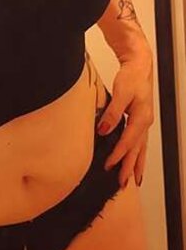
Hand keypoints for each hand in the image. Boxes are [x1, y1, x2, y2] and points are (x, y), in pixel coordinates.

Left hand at [97, 52, 153, 187]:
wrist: (140, 65)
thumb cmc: (131, 76)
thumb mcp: (120, 92)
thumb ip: (112, 113)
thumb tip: (103, 130)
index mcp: (141, 118)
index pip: (128, 142)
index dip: (118, 155)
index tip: (108, 166)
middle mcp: (145, 122)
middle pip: (137, 150)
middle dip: (130, 168)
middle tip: (122, 184)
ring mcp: (144, 122)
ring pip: (140, 149)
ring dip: (136, 164)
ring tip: (134, 180)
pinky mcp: (140, 120)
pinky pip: (140, 142)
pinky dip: (137, 154)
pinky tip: (134, 161)